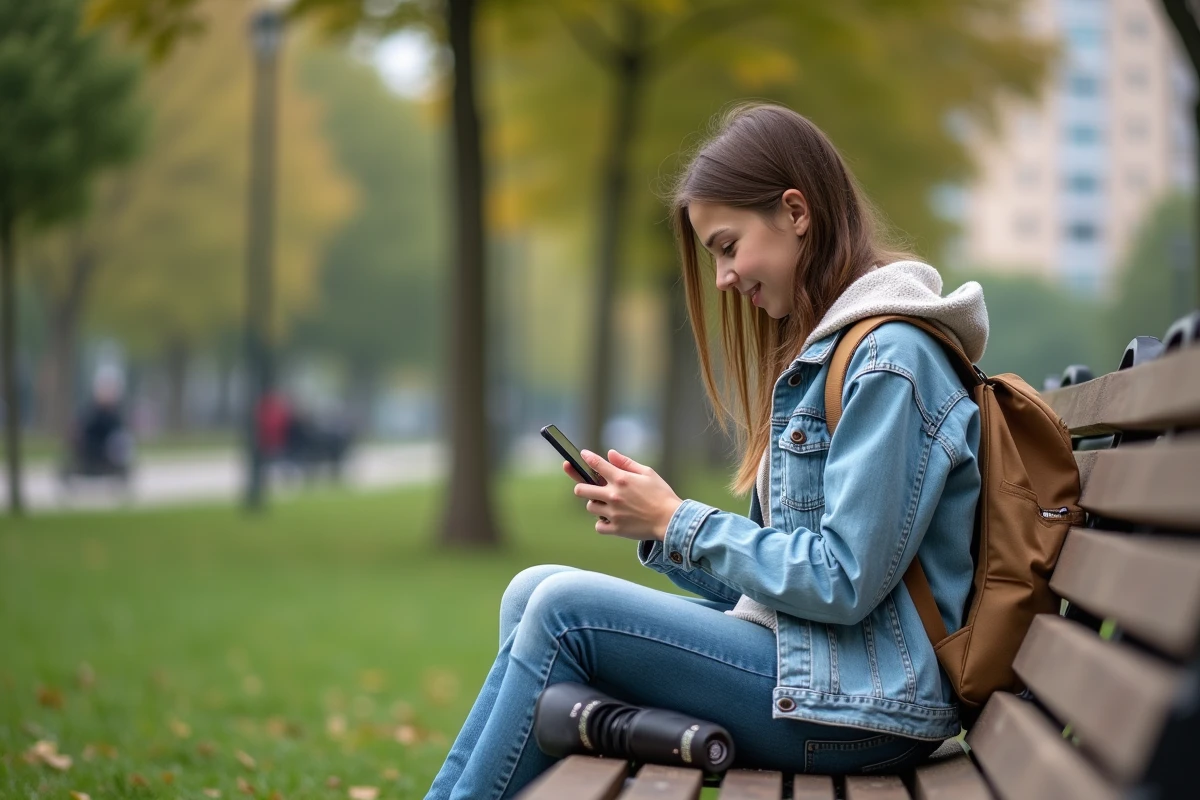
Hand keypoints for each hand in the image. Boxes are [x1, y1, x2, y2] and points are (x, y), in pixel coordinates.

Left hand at [567, 449, 682, 541]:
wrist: (671, 520)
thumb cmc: (661, 494)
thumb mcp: (647, 473)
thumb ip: (626, 463)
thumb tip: (610, 454)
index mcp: (621, 479)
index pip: (597, 464)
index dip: (587, 458)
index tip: (583, 455)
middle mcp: (614, 495)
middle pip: (581, 490)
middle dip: (581, 487)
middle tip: (587, 488)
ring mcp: (613, 513)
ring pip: (590, 507)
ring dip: (595, 504)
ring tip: (606, 505)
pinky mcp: (616, 528)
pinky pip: (598, 526)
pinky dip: (602, 523)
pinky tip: (610, 519)